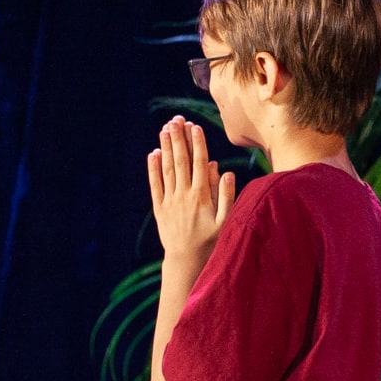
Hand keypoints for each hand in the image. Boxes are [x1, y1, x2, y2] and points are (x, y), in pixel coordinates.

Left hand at [148, 117, 236, 263]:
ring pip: (167, 169)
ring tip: (165, 129)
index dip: (197, 144)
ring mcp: (170, 201)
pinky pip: (155, 185)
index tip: (195, 127)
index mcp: (201, 196)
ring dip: (166, 148)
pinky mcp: (159, 208)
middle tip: (176, 120)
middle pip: (180, 161)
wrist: (186, 260)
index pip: (199, 164)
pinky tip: (153, 154)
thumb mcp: (225, 221)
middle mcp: (184, 195)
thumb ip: (226, 196)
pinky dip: (153, 168)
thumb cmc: (211, 241)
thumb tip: (225, 172)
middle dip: (178, 139)